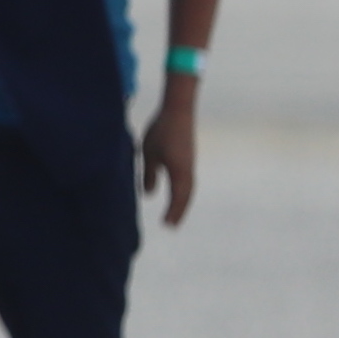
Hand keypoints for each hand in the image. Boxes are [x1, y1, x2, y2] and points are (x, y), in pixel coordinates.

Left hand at [142, 78, 197, 226]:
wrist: (179, 111)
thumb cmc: (162, 131)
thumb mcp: (150, 153)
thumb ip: (149, 174)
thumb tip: (148, 194)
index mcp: (179, 172)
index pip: (178, 197)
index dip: (173, 211)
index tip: (167, 225)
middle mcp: (188, 170)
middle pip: (185, 196)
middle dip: (178, 211)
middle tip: (171, 226)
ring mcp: (189, 164)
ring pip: (187, 188)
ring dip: (181, 202)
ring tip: (174, 214)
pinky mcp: (188, 158)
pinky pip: (187, 180)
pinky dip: (182, 190)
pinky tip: (177, 192)